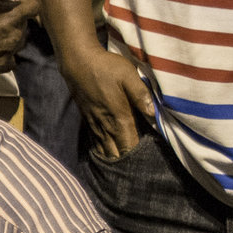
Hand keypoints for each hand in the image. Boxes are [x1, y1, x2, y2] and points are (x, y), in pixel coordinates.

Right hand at [0, 0, 40, 80]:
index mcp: (12, 16)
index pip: (33, 6)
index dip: (27, 2)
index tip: (20, 1)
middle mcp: (15, 35)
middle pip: (24, 24)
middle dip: (15, 19)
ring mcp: (9, 52)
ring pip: (19, 41)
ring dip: (10, 36)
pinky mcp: (1, 65)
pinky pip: (11, 58)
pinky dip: (5, 54)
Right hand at [58, 39, 153, 160]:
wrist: (78, 61)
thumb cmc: (106, 66)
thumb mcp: (128, 75)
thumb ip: (141, 94)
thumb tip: (153, 114)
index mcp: (119, 116)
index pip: (129, 145)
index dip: (136, 157)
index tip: (145, 165)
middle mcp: (105, 124)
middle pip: (115, 152)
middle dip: (124, 162)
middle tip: (135, 170)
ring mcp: (94, 122)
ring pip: (104, 149)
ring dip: (112, 158)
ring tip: (121, 169)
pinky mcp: (87, 118)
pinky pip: (95, 141)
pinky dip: (102, 149)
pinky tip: (106, 153)